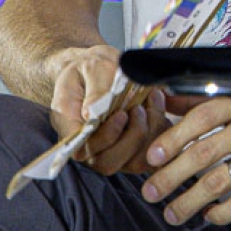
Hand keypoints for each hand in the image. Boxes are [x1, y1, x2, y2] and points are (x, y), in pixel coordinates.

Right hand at [47, 44, 166, 174]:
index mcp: (71, 128)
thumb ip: (94, 88)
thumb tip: (90, 112)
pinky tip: (157, 104)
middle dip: (130, 138)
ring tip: (151, 101)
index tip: (122, 114)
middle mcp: (89, 147)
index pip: (83, 150)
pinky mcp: (132, 149)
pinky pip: (150, 153)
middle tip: (138, 109)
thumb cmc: (89, 68)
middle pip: (109, 163)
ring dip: (148, 133)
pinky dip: (159, 131)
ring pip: (133, 162)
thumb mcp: (90, 67)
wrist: (98, 69)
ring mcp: (110, 151)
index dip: (106, 137)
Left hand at [138, 95, 230, 225]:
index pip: (205, 114)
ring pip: (222, 180)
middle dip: (173, 174)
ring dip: (192, 200)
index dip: (176, 133)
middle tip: (150, 190)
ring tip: (172, 213)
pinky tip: (210, 217)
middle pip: (207, 151)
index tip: (153, 154)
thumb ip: (208, 103)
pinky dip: (224, 211)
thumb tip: (167, 99)